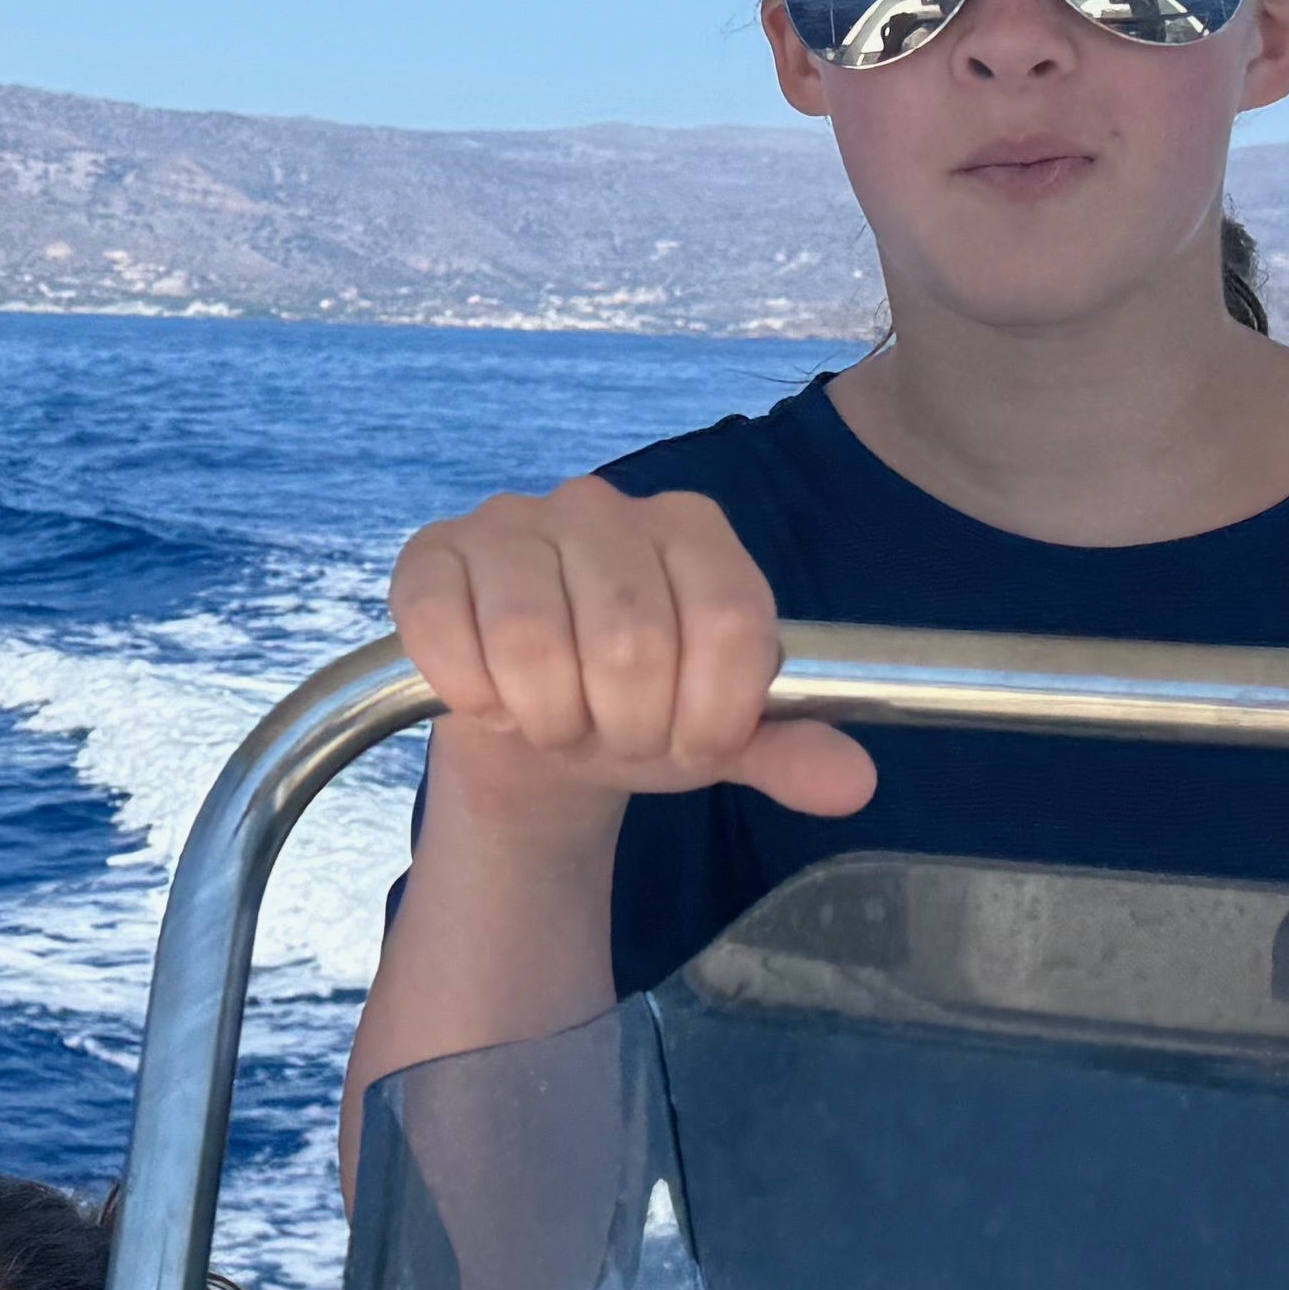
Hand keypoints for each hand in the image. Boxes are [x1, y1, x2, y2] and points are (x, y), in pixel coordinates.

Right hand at [391, 481, 874, 824]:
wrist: (532, 721)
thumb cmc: (635, 708)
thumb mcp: (715, 734)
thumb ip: (787, 751)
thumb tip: (855, 784)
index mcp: (693, 530)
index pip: (731, 627)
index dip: (711, 717)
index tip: (691, 744)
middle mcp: (603, 506)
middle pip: (631, 642)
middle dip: (625, 727)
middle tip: (613, 736)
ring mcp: (512, 521)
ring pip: (531, 643)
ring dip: (548, 720)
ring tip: (555, 722)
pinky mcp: (433, 554)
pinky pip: (446, 634)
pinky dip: (473, 696)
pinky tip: (490, 700)